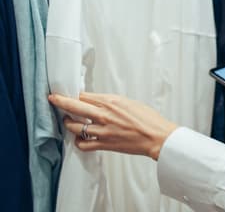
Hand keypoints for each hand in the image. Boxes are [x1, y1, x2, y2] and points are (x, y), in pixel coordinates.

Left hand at [48, 92, 178, 159]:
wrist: (157, 136)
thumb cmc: (148, 119)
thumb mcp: (130, 102)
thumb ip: (112, 102)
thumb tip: (99, 103)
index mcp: (112, 101)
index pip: (85, 96)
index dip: (74, 94)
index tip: (68, 94)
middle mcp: (104, 115)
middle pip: (74, 106)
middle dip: (60, 101)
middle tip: (53, 99)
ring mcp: (102, 130)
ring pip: (74, 126)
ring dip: (68, 123)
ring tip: (67, 122)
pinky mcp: (104, 144)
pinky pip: (82, 144)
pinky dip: (78, 141)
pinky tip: (79, 138)